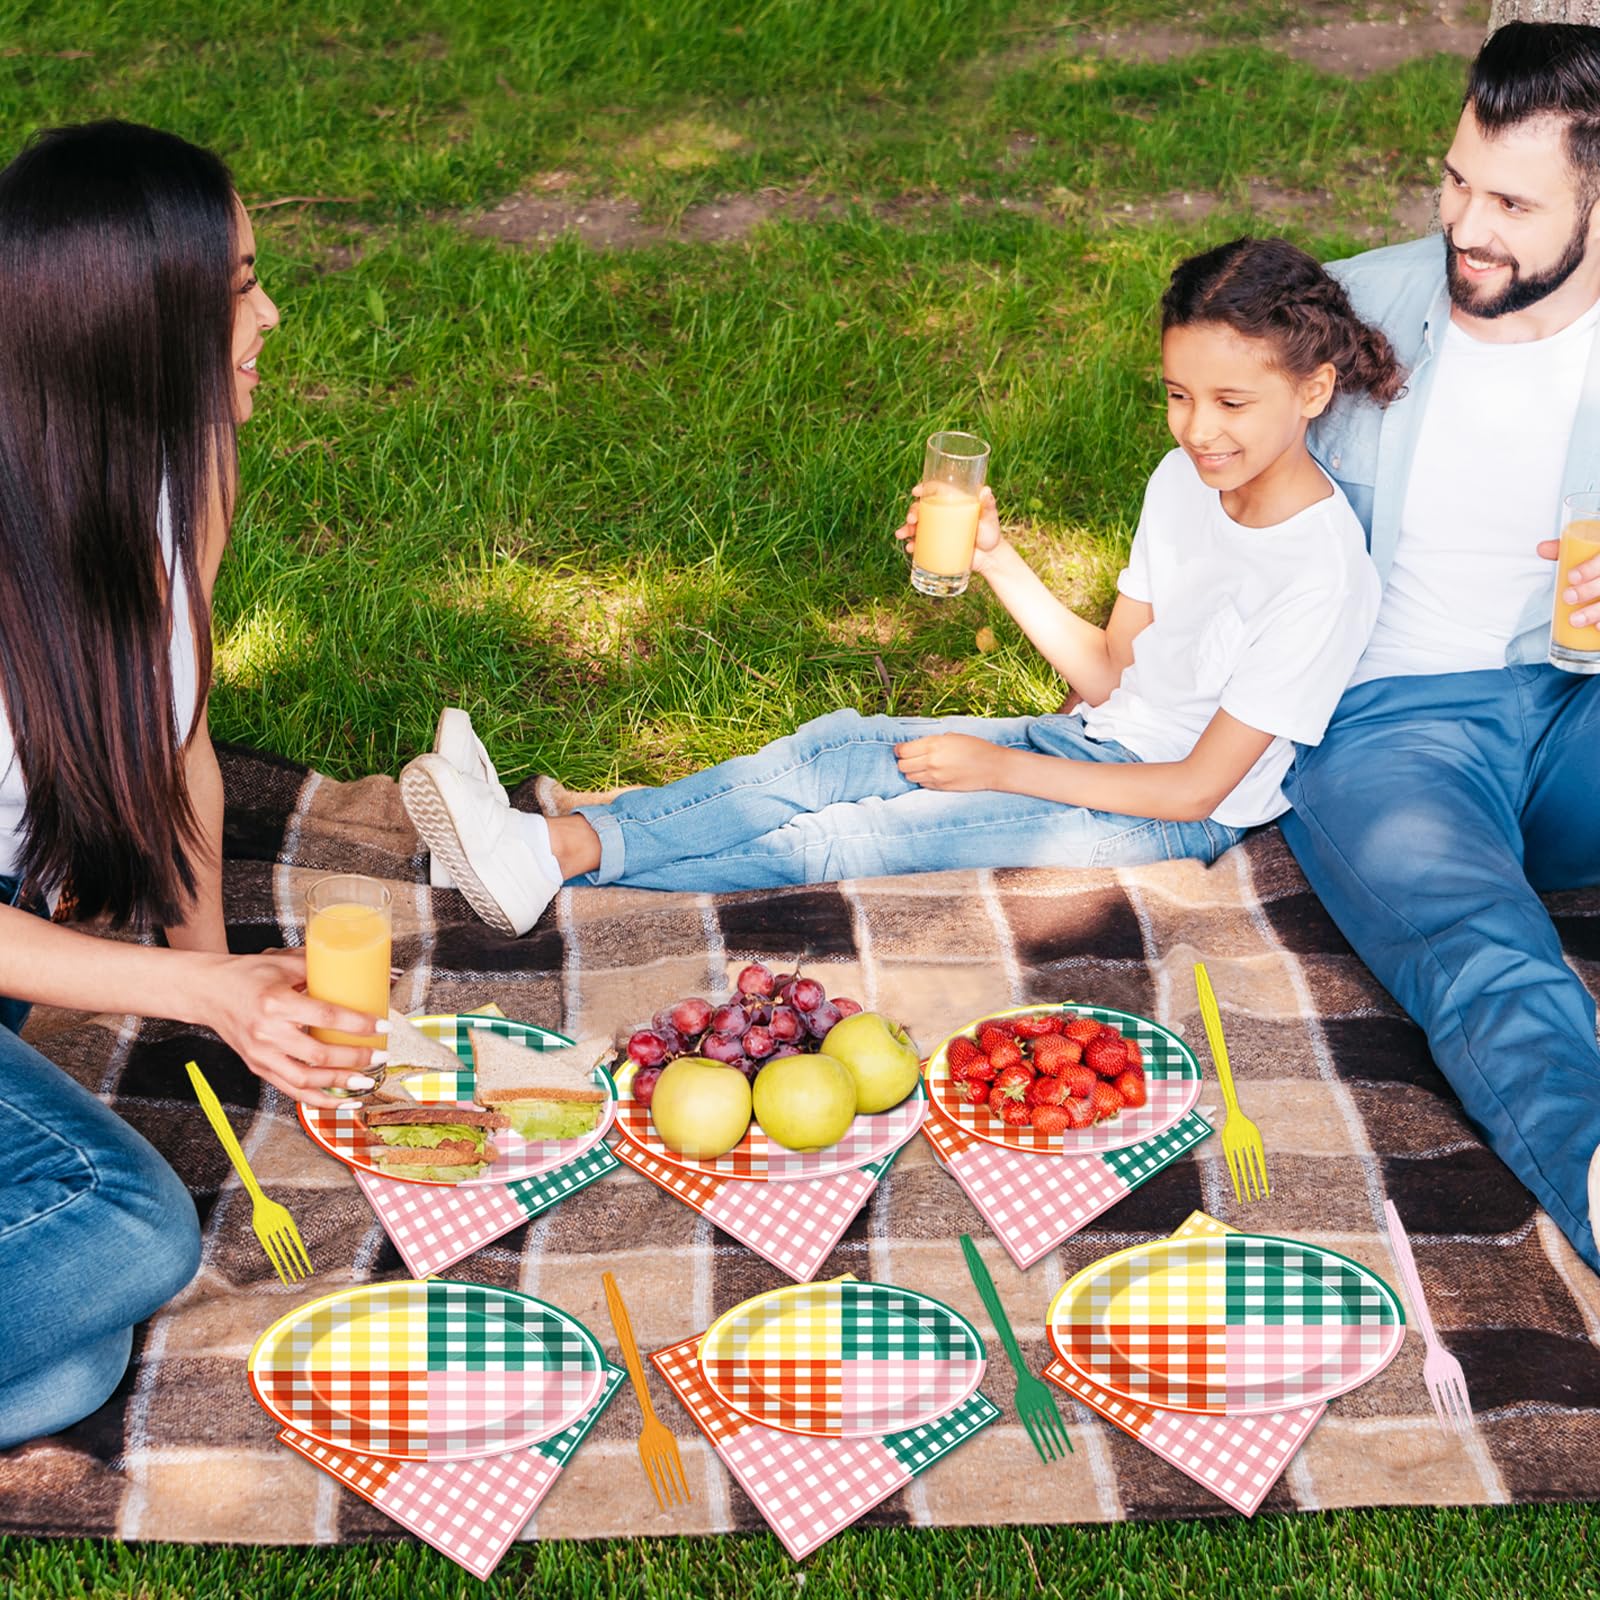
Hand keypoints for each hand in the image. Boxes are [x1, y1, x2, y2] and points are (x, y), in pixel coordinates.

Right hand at [185, 950, 383, 1106]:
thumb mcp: (283, 961)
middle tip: (381, 1055)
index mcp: (276, 1002)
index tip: (383, 1027)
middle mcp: (267, 1033)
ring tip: (367, 1082)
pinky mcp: (258, 1067)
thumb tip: (363, 971)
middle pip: (318, 1055)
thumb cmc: (246, 974)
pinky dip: (318, 1099)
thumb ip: (320, 967)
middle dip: (355, 1059)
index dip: (358, 1025)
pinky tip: (341, 1099)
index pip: (326, 1017)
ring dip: (339, 1085)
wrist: (206, 992)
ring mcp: (261, 1055)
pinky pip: (291, 1090)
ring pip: (305, 1080)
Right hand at [894, 485, 1003, 575]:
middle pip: (922, 507)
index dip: (924, 488)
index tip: (916, 492)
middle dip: (912, 511)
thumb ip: (988, 506)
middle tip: (912, 519)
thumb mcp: (990, 519)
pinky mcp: (937, 545)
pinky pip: (920, 543)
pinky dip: (913, 545)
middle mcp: (942, 514)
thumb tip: (986, 490)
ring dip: (907, 528)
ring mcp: (938, 530)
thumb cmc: (991, 533)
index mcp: (953, 502)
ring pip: (917, 525)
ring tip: (903, 535)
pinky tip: (910, 548)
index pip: (935, 490)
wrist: (989, 558)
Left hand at [895, 733, 1006, 791]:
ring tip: (921, 766)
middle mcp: (931, 761)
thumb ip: (932, 742)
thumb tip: (917, 746)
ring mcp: (935, 777)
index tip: (901, 749)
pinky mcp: (940, 788)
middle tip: (910, 758)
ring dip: (912, 771)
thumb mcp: (952, 737)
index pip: (903, 751)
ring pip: (910, 777)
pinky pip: (922, 784)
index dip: (899, 750)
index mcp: (933, 745)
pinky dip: (922, 779)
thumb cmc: (976, 748)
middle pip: (902, 766)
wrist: (993, 767)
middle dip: (903, 761)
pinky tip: (931, 774)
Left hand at [1538, 538, 1599, 627]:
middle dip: (1589, 590)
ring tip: (1576, 620)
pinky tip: (1597, 628)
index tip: (1571, 577)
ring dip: (1596, 612)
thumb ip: (1567, 549)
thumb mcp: (1588, 550)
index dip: (1589, 568)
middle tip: (1569, 597)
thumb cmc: (1599, 561)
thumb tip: (1543, 549)